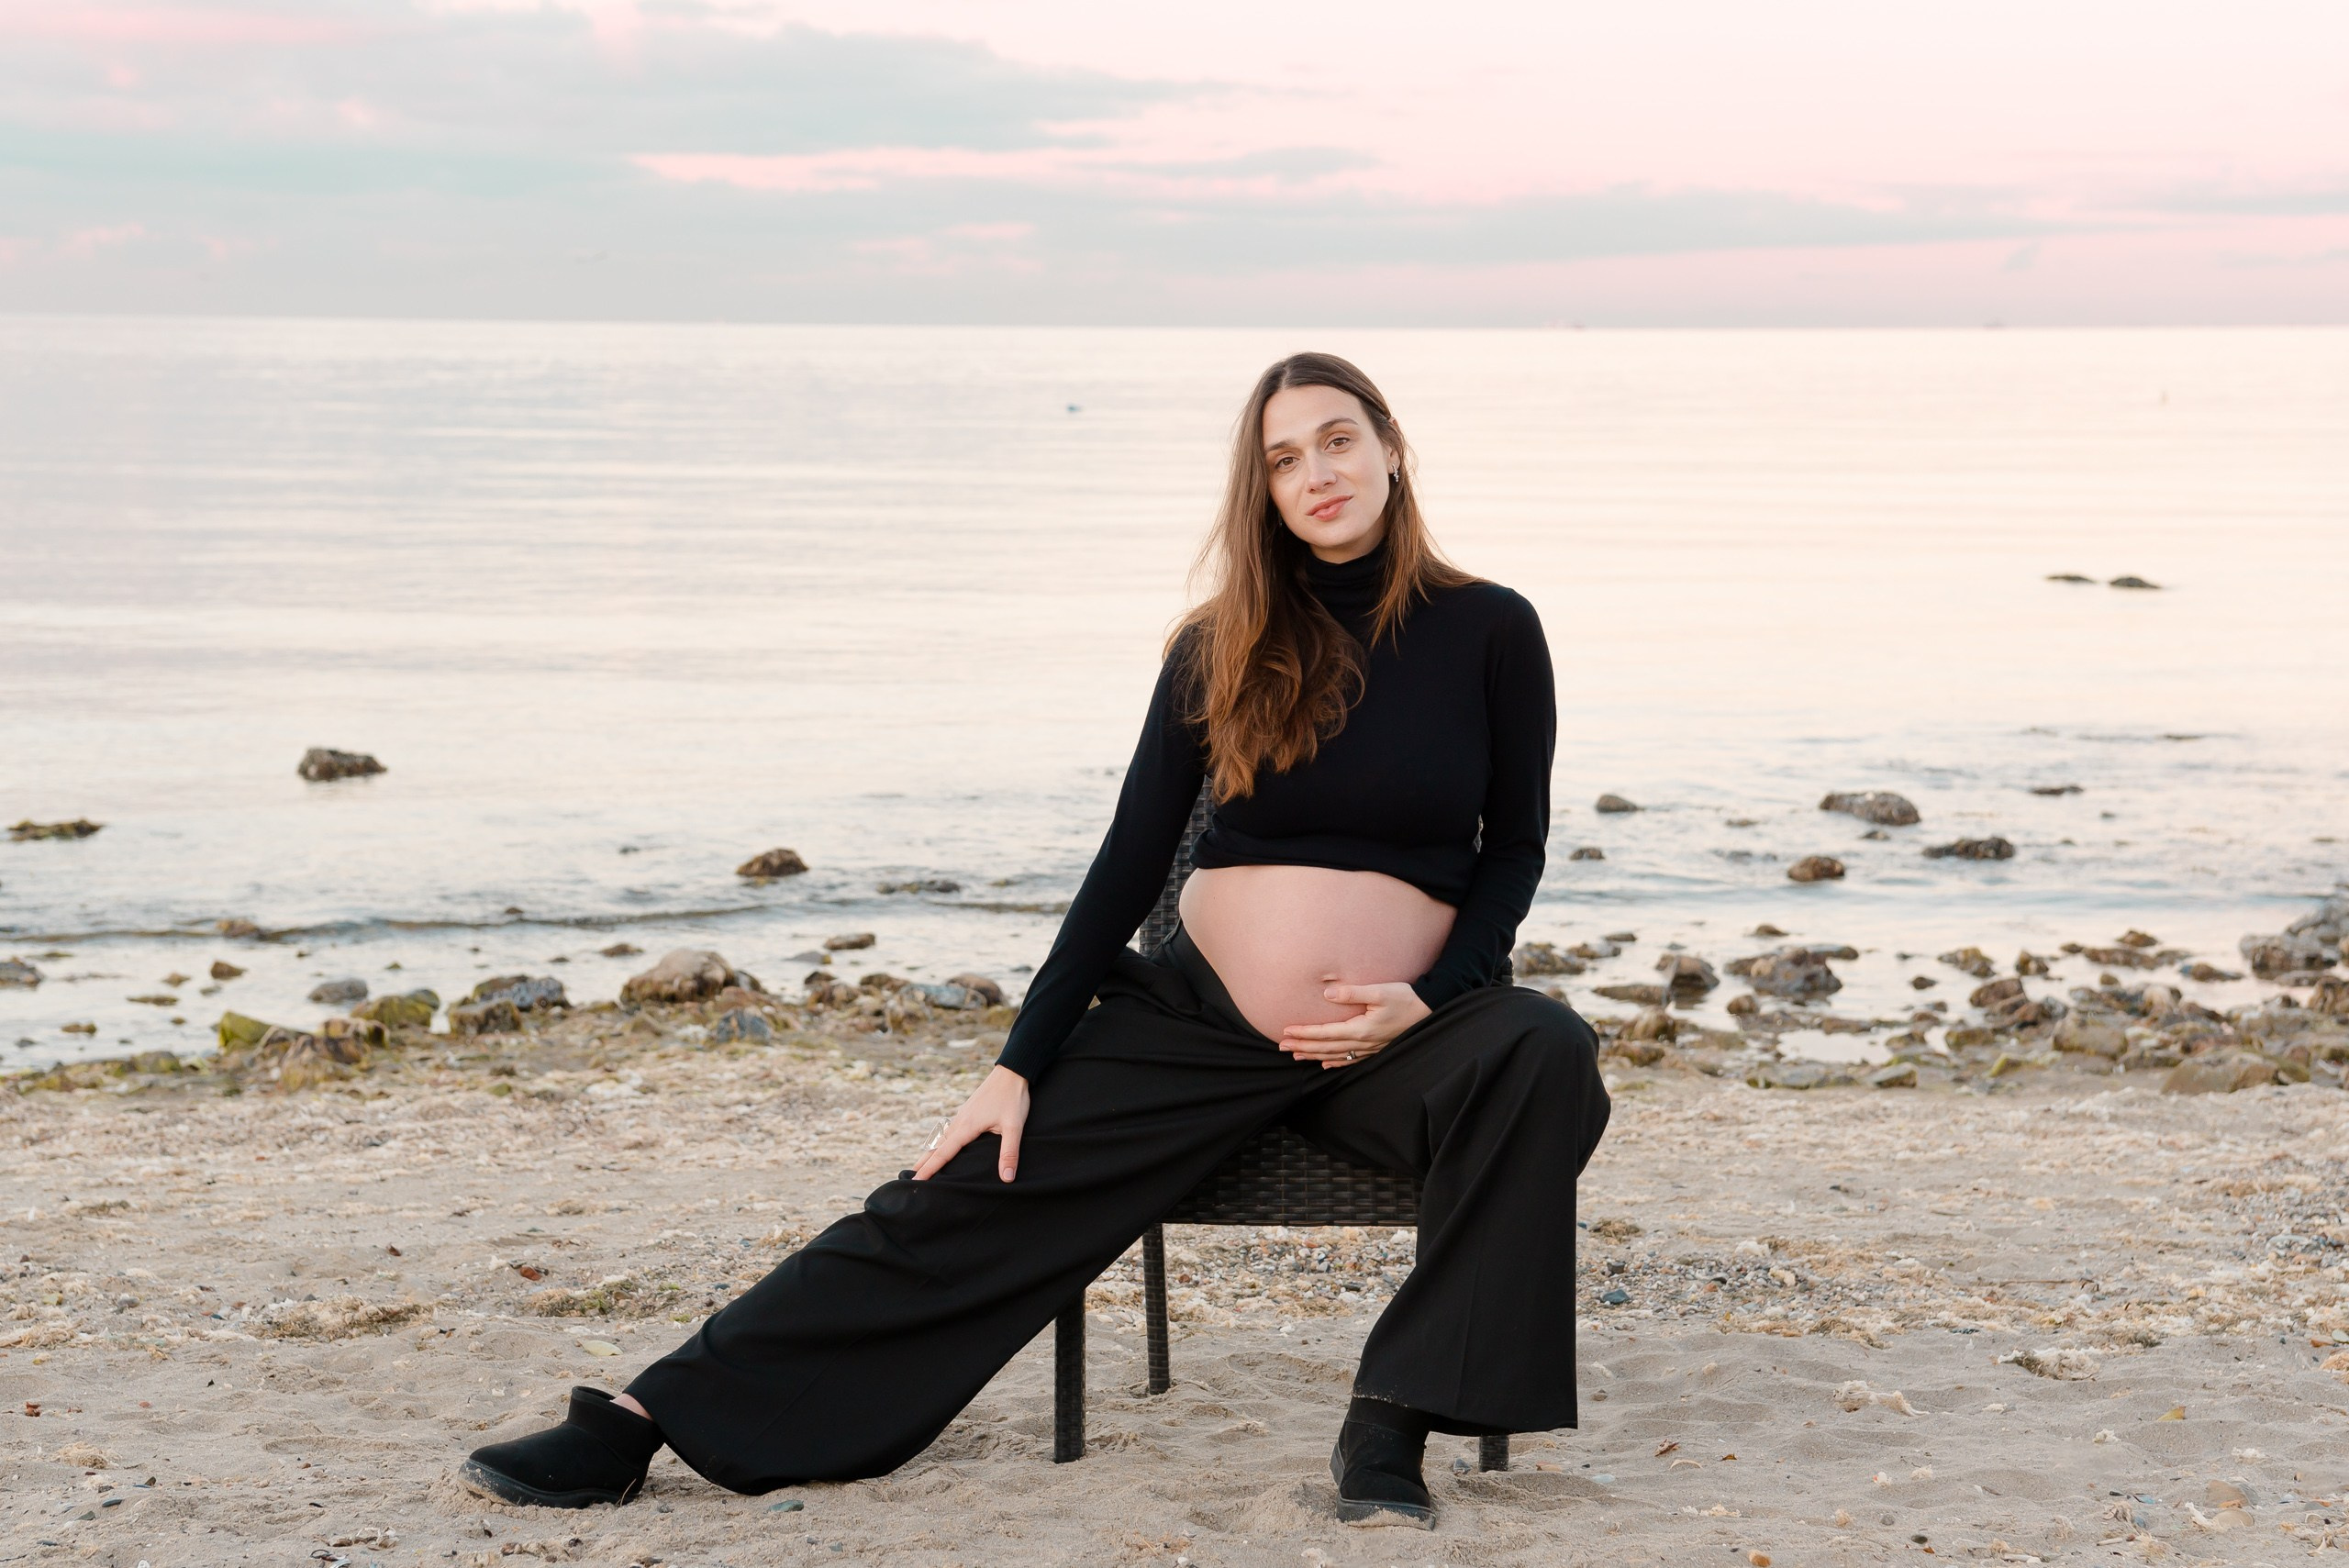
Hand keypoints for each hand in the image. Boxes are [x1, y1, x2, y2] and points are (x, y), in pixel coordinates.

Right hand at [912, 1064, 1030, 1181]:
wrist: (1011, 1072)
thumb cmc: (1012, 1098)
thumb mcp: (1014, 1127)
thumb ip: (1009, 1153)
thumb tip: (1006, 1178)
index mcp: (966, 1127)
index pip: (944, 1153)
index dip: (930, 1169)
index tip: (916, 1181)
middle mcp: (959, 1122)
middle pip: (937, 1147)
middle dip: (924, 1163)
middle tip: (911, 1178)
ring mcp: (962, 1116)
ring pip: (942, 1138)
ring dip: (931, 1152)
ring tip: (922, 1165)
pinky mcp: (967, 1112)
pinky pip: (949, 1131)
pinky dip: (941, 1142)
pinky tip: (944, 1145)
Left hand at [1279, 981, 1430, 1068]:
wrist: (1431, 1010)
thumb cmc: (1406, 998)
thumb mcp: (1381, 991)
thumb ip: (1353, 993)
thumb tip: (1327, 994)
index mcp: (1361, 1029)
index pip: (1325, 1033)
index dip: (1304, 1033)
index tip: (1286, 1032)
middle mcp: (1363, 1042)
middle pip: (1326, 1047)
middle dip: (1303, 1047)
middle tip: (1282, 1047)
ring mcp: (1370, 1048)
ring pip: (1336, 1055)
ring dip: (1314, 1055)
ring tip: (1296, 1055)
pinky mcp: (1376, 1048)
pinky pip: (1351, 1060)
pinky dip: (1336, 1062)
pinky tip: (1325, 1064)